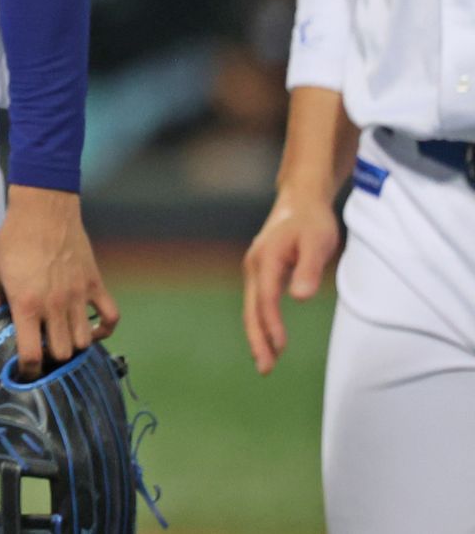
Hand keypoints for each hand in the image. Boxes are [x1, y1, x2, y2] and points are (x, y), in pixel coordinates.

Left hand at [0, 186, 118, 375]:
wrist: (44, 211)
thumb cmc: (14, 239)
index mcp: (26, 306)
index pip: (31, 355)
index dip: (28, 370)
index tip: (26, 372)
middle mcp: (54, 307)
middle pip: (62, 353)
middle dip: (52, 357)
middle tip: (44, 349)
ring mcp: (78, 297)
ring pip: (84, 342)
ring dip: (73, 345)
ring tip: (63, 338)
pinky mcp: (95, 285)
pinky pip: (110, 317)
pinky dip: (103, 329)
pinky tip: (91, 329)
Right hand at [242, 188, 341, 374]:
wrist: (300, 201)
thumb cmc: (312, 222)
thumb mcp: (317, 242)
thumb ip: (308, 269)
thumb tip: (300, 298)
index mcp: (266, 259)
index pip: (266, 298)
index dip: (271, 323)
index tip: (280, 347)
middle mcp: (254, 265)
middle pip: (251, 308)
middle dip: (257, 339)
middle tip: (265, 368)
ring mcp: (255, 269)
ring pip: (252, 308)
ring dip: (257, 335)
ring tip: (266, 363)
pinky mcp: (261, 272)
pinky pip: (257, 303)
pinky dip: (260, 323)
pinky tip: (268, 338)